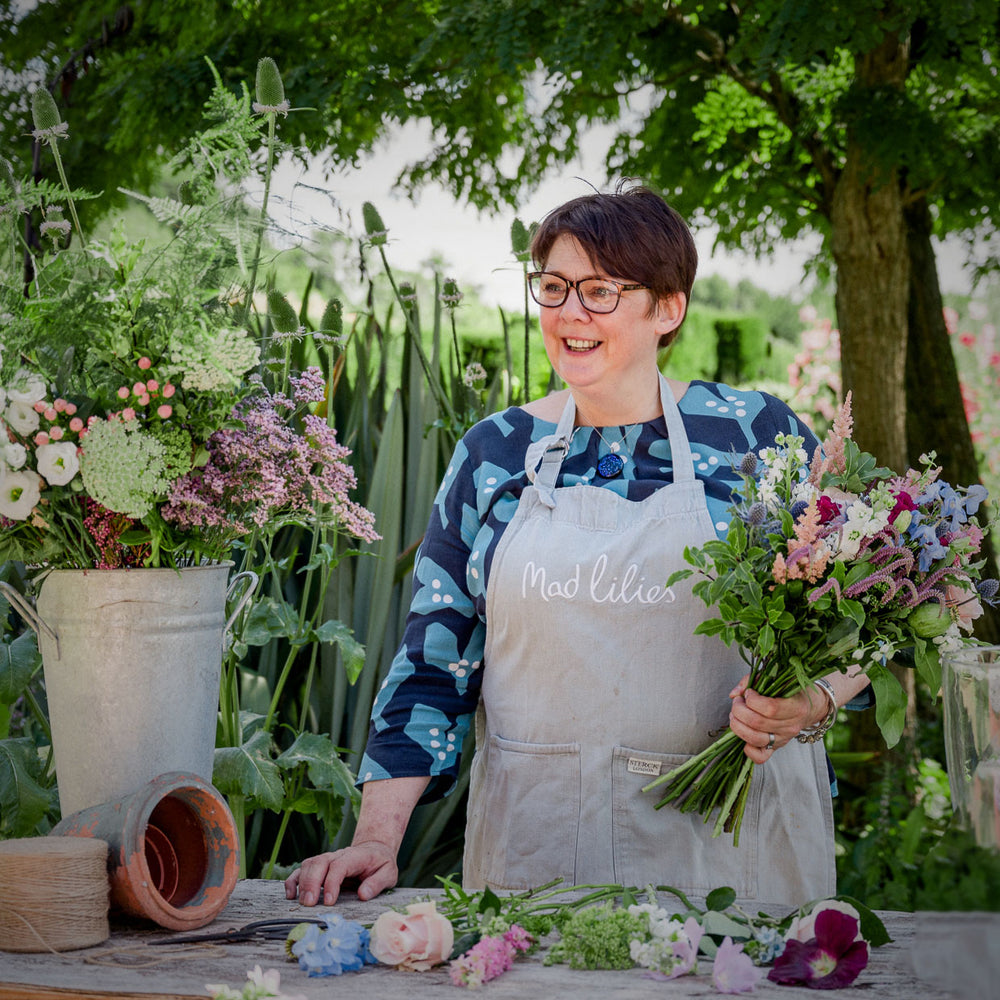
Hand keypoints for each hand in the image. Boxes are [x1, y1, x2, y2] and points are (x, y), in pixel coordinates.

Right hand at [284, 841, 398, 906]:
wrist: (374, 850)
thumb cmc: (380, 864)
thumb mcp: (388, 873)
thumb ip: (377, 883)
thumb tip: (362, 894)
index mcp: (356, 856)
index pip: (339, 865)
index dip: (332, 882)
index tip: (329, 901)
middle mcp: (338, 855)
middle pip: (320, 863)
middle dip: (312, 883)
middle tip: (309, 904)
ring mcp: (327, 859)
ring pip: (309, 864)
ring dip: (302, 882)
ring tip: (301, 903)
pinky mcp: (320, 866)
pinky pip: (302, 869)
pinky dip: (293, 880)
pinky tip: (291, 895)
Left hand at [728, 674, 828, 763]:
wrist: (811, 706)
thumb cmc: (792, 690)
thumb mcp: (779, 678)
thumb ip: (753, 680)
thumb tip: (734, 694)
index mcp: (796, 707)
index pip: (770, 708)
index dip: (753, 700)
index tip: (749, 693)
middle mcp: (791, 726)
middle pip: (757, 723)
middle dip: (739, 710)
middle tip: (738, 701)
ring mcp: (784, 739)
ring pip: (755, 739)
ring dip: (738, 726)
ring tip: (735, 715)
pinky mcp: (776, 748)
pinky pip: (760, 757)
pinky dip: (748, 749)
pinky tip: (744, 733)